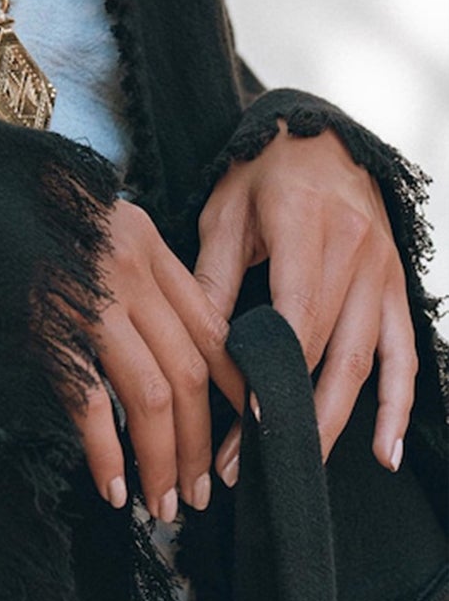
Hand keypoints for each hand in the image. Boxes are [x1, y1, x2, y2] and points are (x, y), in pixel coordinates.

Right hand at [70, 197, 245, 520]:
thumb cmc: (26, 212)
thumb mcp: (95, 224)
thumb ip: (137, 271)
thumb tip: (173, 345)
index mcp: (146, 243)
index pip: (211, 327)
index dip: (235, 388)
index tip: (245, 434)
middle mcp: (127, 269)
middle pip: (188, 371)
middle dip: (198, 443)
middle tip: (199, 493)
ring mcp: (87, 297)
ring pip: (151, 394)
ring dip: (162, 459)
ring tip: (162, 502)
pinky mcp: (43, 323)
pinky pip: (89, 399)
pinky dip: (106, 451)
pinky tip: (112, 486)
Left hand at [193, 121, 416, 484]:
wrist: (316, 133)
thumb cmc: (259, 172)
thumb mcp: (224, 212)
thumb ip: (212, 277)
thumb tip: (195, 346)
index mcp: (304, 224)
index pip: (294, 315)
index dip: (274, 373)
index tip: (244, 422)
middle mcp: (353, 250)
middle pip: (328, 348)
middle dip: (290, 412)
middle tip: (250, 461)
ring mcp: (381, 271)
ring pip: (364, 360)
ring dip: (335, 420)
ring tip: (303, 467)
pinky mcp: (396, 286)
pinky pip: (404, 353)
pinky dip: (397, 405)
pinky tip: (382, 449)